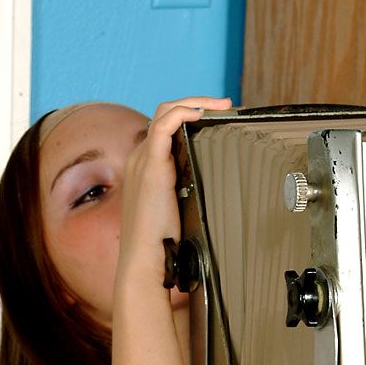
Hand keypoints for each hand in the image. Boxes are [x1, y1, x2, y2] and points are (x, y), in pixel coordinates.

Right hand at [117, 96, 230, 285]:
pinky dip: (183, 112)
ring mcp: (143, 161)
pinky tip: (202, 114)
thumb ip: (190, 195)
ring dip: (194, 103)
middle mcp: (140, 159)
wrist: (145, 261)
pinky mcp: (151, 167)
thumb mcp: (180, 211)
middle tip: (225, 107)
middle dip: (196, 103)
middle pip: (164, 113)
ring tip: (220, 106)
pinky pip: (163, 126)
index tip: (216, 117)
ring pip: (164, 113)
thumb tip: (218, 193)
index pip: (163, 127)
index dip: (189, 115)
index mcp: (145, 168)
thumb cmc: (162, 245)